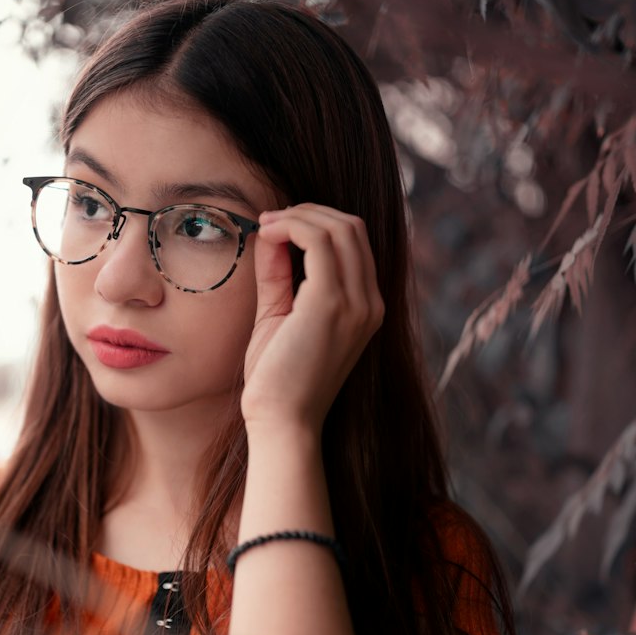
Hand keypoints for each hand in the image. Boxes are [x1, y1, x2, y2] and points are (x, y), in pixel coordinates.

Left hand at [241, 203, 385, 435]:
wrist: (281, 423)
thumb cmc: (276, 378)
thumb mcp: (280, 315)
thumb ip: (281, 274)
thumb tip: (271, 234)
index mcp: (366, 307)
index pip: (354, 242)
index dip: (316, 221)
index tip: (277, 226)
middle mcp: (370, 303)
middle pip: (352, 226)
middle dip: (308, 212)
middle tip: (269, 220)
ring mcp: (357, 303)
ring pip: (339, 227)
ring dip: (298, 215)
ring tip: (265, 226)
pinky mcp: (331, 304)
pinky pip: (319, 242)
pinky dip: (292, 227)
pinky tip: (266, 235)